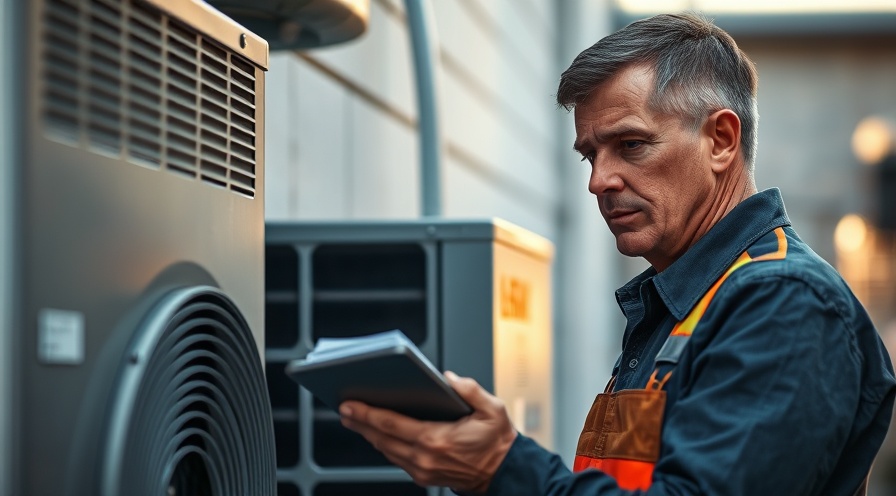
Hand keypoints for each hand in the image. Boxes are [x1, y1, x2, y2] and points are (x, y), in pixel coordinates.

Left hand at [339, 371, 517, 492]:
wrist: (505, 472)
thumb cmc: (498, 441)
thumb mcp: (493, 409)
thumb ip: (470, 389)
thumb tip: (448, 378)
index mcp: (437, 439)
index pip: (391, 424)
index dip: (366, 414)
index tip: (349, 405)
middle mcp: (425, 457)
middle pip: (382, 438)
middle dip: (360, 423)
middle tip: (344, 409)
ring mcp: (423, 470)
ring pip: (386, 450)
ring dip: (370, 434)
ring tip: (356, 419)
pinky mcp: (424, 477)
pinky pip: (397, 459)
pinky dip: (385, 445)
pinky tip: (379, 433)